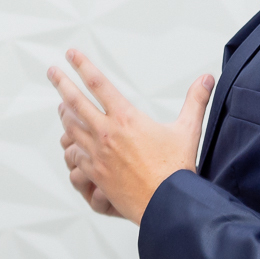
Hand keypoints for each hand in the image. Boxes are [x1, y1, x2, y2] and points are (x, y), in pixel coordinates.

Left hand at [49, 49, 213, 224]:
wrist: (166, 205)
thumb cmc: (176, 170)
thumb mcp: (188, 130)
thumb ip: (195, 101)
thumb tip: (207, 78)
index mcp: (126, 118)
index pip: (98, 84)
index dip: (82, 65)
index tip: (72, 54)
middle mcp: (107, 133)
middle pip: (75, 101)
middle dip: (61, 83)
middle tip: (52, 71)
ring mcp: (97, 154)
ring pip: (71, 128)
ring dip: (64, 114)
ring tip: (61, 106)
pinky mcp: (95, 173)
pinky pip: (74, 156)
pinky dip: (71, 146)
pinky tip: (71, 143)